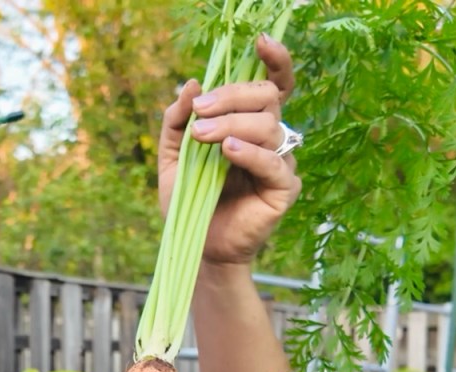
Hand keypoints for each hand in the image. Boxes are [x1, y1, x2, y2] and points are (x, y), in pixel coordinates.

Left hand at [158, 34, 300, 266]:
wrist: (195, 246)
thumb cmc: (188, 201)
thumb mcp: (171, 157)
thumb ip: (176, 121)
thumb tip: (191, 83)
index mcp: (248, 124)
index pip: (272, 84)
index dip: (274, 59)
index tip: (259, 41)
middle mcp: (270, 138)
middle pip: (267, 98)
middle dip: (233, 96)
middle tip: (200, 110)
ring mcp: (280, 162)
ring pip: (268, 126)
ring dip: (232, 125)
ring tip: (202, 137)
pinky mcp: (284, 189)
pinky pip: (273, 162)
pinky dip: (249, 153)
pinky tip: (227, 152)